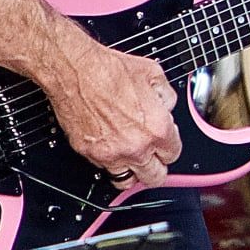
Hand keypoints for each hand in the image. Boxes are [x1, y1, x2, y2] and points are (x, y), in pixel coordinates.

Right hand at [41, 36, 180, 187]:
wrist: (75, 70)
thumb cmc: (109, 69)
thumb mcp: (153, 74)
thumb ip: (166, 97)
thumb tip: (166, 107)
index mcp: (156, 128)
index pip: (173, 154)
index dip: (170, 146)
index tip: (166, 142)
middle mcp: (135, 147)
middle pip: (154, 177)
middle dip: (156, 166)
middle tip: (153, 156)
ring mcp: (111, 154)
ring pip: (127, 180)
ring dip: (132, 170)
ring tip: (132, 156)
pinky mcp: (89, 154)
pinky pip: (104, 168)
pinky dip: (109, 161)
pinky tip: (111, 144)